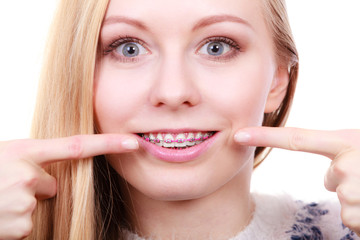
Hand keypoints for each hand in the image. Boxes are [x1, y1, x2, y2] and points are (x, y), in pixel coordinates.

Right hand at [0, 134, 137, 239]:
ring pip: (40, 204)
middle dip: (36, 188)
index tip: (133, 142)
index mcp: (24, 151)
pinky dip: (16, 223)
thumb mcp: (4, 156)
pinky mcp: (22, 225)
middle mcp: (27, 174)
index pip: (77, 146)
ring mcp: (24, 201)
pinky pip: (29, 224)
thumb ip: (32, 159)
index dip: (108, 144)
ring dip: (23, 206)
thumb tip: (52, 176)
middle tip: (6, 187)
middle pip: (53, 185)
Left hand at [234, 127, 359, 235]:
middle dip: (345, 182)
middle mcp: (343, 165)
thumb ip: (343, 154)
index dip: (265, 137)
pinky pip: (350, 218)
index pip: (296, 139)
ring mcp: (348, 191)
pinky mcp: (352, 216)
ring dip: (359, 201)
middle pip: (328, 179)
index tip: (239, 135)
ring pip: (341, 199)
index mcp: (347, 142)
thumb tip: (328, 175)